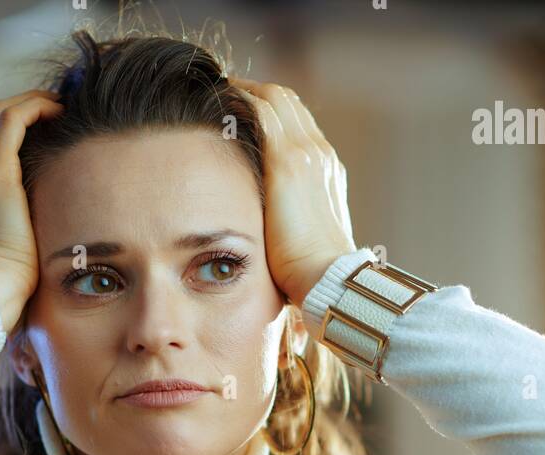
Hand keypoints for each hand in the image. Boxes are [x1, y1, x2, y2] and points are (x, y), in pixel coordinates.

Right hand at [0, 89, 63, 334]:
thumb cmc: (0, 295)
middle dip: (15, 108)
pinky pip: (12, 121)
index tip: (39, 136)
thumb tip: (45, 262)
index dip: (7, 135)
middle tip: (49, 111)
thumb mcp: (9, 267)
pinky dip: (34, 108)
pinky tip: (57, 111)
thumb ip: (19, 253)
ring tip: (55, 105)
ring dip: (26, 102)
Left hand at [228, 77, 356, 308]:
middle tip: (224, 89)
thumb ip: (288, 225)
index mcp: (326, 172)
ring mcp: (306, 153)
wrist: (328, 279)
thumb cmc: (313, 276)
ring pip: (275, 98)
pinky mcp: (286, 161)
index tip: (245, 110)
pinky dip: (239, 97)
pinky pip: (261, 110)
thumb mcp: (303, 242)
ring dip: (244, 88)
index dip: (272, 111)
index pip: (299, 125)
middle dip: (256, 90)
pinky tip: (217, 96)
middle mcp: (320, 154)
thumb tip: (268, 239)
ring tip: (215, 86)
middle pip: (288, 102)